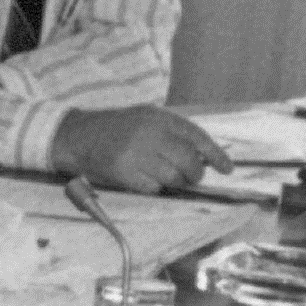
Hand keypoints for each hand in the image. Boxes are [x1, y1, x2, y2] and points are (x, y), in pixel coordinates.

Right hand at [46, 104, 221, 193]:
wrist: (78, 136)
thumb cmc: (116, 128)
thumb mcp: (146, 119)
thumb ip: (172, 133)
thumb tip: (201, 156)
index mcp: (159, 117)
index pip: (197, 137)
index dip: (215, 154)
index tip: (227, 168)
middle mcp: (150, 133)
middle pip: (188, 161)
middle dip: (194, 174)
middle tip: (191, 177)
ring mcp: (136, 153)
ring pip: (173, 177)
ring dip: (176, 182)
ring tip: (168, 178)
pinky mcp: (124, 172)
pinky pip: (153, 187)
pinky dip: (154, 188)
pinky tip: (145, 180)